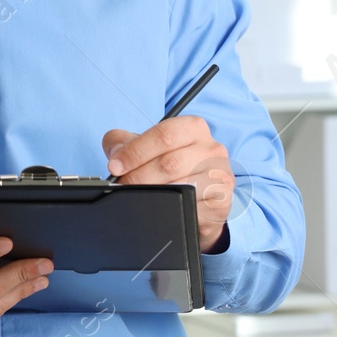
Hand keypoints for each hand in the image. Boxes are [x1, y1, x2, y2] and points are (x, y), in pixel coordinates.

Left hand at [102, 117, 232, 252]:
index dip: (135, 151)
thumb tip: (114, 153)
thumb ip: (123, 142)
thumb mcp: (146, 149)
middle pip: (169, 162)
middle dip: (138, 176)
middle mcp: (212, 148)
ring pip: (180, 185)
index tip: (115, 166)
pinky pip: (191, 206)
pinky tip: (159, 208)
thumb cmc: (170, 169)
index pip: (164, 134)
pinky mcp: (222, 201)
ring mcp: (221, 175)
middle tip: (121, 186)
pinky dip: (170, 208)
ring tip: (136, 197)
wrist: (198, 201)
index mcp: (194, 127)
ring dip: (151, 194)